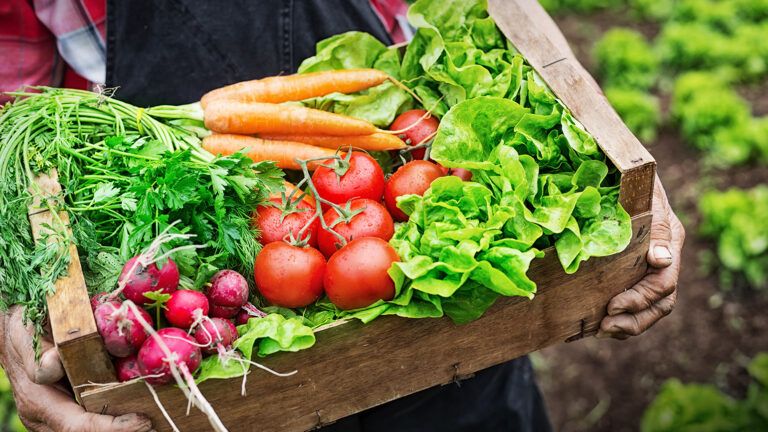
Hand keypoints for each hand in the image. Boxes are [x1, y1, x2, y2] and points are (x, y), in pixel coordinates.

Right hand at [0, 306, 152, 431]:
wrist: (15, 332)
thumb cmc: (23, 330)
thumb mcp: (25, 333)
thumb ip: (39, 354)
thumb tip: (54, 364)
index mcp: (38, 400)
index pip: (78, 426)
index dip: (113, 427)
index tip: (142, 421)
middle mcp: (46, 417)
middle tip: (158, 426)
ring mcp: (56, 418)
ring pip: (91, 431)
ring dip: (123, 428)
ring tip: (157, 425)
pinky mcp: (68, 411)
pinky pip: (93, 420)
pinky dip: (117, 420)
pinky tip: (141, 414)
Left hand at [597, 176, 684, 338]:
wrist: (618, 167)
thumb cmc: (631, 177)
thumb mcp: (643, 194)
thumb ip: (653, 226)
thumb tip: (661, 260)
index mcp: (669, 238)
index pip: (665, 282)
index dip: (641, 299)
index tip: (612, 305)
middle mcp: (662, 257)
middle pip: (660, 303)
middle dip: (633, 320)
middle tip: (604, 326)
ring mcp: (648, 265)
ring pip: (649, 308)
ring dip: (626, 325)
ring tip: (600, 331)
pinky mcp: (630, 269)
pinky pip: (630, 303)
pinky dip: (614, 318)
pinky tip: (590, 326)